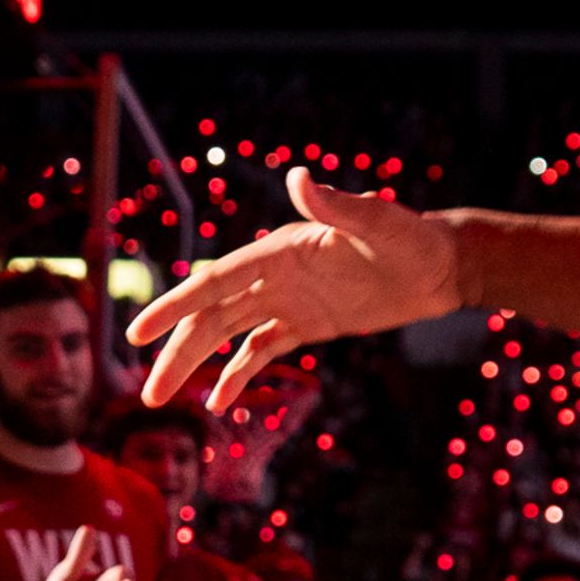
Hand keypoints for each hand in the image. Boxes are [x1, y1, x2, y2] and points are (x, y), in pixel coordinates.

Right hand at [127, 166, 466, 410]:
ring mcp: (287, 300)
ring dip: (195, 365)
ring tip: (160, 397)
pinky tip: (218, 403)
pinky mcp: (306, 324)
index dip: (176, 307)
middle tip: (146, 392)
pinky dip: (237, 374)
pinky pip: (261, 351)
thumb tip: (298, 177)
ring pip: (227, 336)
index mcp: (279, 250)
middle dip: (176, 352)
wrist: (440, 265)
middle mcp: (274, 275)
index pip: (215, 281)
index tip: (139, 332)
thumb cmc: (409, 237)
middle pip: (211, 317)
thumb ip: (336, 205)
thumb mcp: (376, 223)